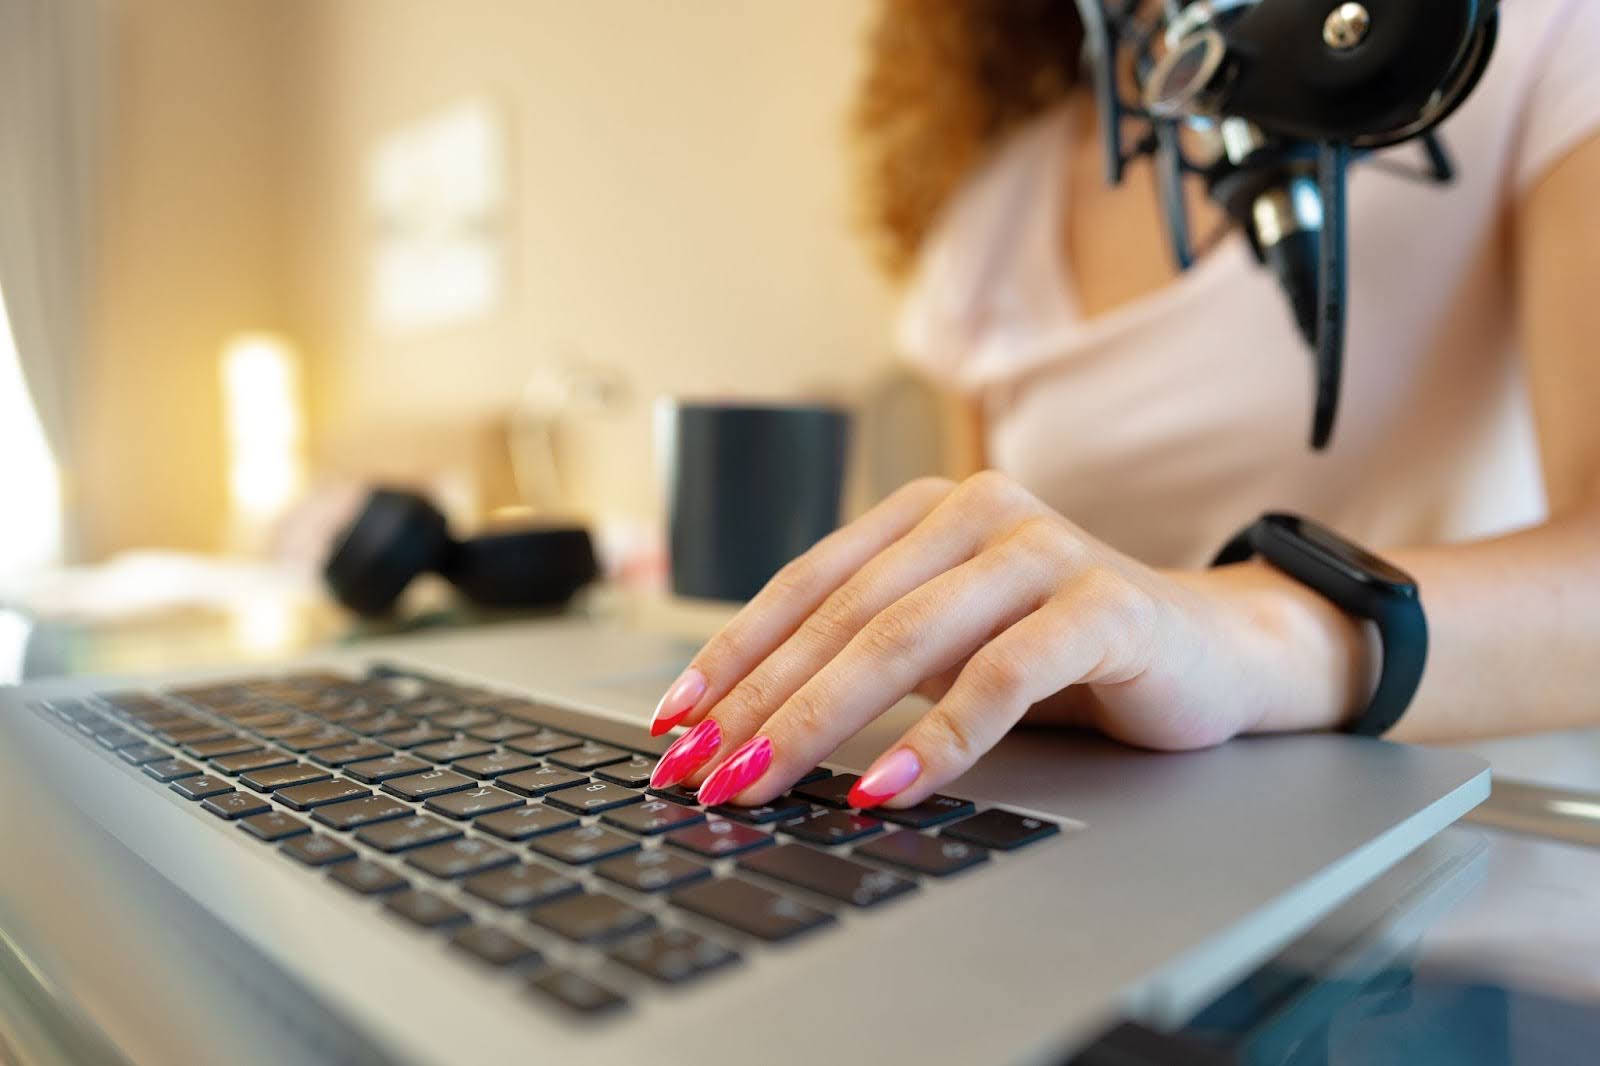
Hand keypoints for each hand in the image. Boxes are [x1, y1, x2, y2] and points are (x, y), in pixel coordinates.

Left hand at [647, 473, 1369, 808]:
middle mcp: (976, 512)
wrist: (1208, 649)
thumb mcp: (950, 641)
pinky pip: (1004, 673)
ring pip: (906, 638)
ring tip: (767, 780)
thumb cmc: (1061, 649)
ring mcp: (1041, 550)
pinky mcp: (1100, 604)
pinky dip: (941, 736)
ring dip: (825, 720)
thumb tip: (748, 720)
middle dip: (761, 700)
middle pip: (842, 614)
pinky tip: (890, 786)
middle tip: (706, 769)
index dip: (734, 653)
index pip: (806, 582)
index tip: (677, 721)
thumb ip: (869, 652)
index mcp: (926, 511)